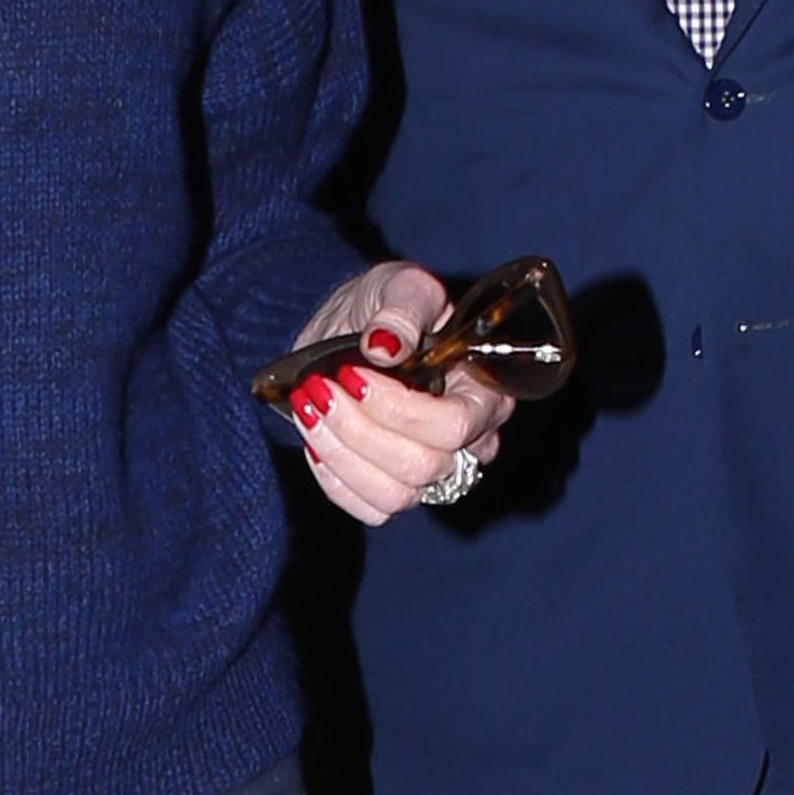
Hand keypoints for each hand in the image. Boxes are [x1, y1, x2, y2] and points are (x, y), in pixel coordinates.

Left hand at [278, 258, 512, 526]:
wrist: (348, 325)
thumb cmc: (387, 305)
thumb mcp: (400, 286)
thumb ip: (403, 309)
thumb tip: (386, 344)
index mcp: (483, 392)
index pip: (456, 426)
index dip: (401, 410)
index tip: (353, 375)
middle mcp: (467, 441)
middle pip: (421, 466)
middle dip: (359, 428)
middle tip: (320, 387)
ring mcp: (431, 470)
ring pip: (395, 495)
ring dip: (341, 452)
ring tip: (310, 406)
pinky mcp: (393, 487)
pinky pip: (370, 509)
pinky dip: (334, 478)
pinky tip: (316, 438)